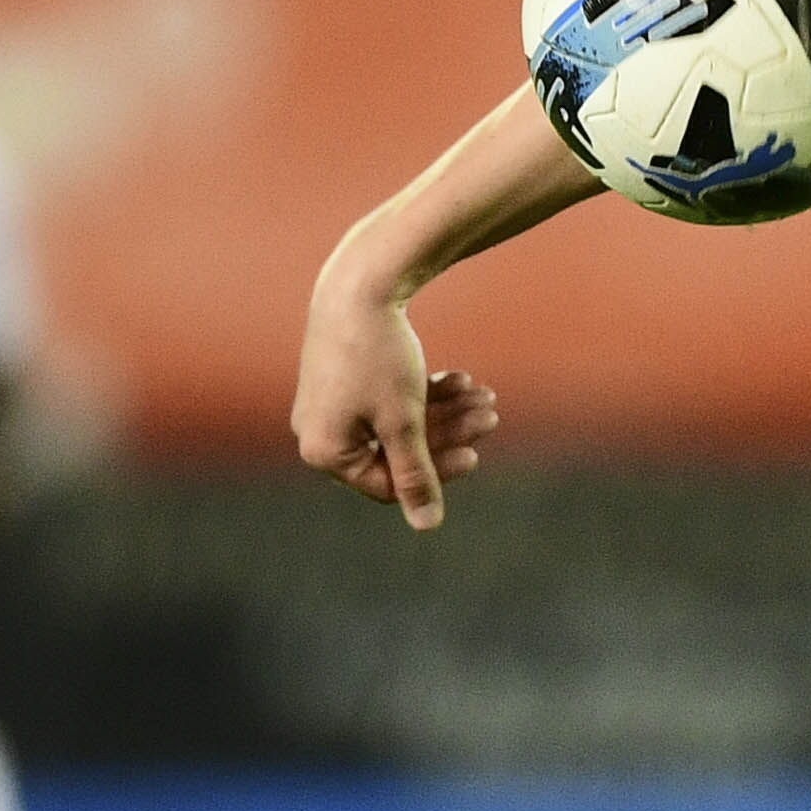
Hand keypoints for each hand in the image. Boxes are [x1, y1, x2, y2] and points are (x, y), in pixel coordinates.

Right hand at [290, 280, 498, 531]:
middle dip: (449, 432)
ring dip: (445, 410)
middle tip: (491, 413)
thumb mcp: (403, 421)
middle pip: (396, 450)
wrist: (362, 284)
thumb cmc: (379, 355)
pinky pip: (388, 399)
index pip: (387, 483)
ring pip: (398, 422)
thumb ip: (417, 474)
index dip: (436, 471)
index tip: (477, 453)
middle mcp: (319, 432)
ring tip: (483, 393)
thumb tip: (427, 525)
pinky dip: (425, 391)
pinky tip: (460, 379)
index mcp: (324, 452)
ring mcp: (330, 404)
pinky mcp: (344, 378)